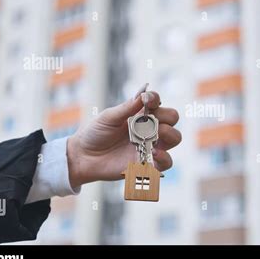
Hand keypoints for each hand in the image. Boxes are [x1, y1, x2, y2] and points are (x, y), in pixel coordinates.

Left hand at [66, 90, 180, 187]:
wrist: (84, 157)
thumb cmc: (95, 134)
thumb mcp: (108, 117)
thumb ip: (127, 108)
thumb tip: (143, 95)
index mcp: (140, 115)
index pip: (157, 102)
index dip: (155, 99)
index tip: (147, 99)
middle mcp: (149, 128)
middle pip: (172, 118)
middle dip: (168, 117)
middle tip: (154, 121)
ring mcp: (151, 146)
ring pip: (175, 138)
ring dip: (170, 135)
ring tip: (156, 137)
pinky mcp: (148, 163)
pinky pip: (167, 162)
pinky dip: (165, 157)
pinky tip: (154, 154)